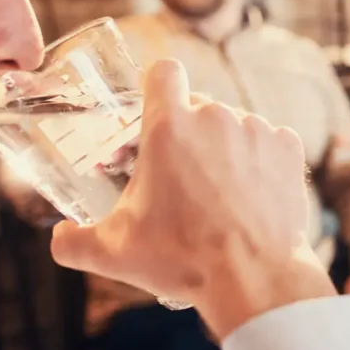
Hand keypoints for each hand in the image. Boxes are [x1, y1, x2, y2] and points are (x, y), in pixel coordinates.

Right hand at [50, 60, 335, 338]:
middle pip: (198, 105)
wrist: (254, 277)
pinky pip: (270, 140)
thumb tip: (60, 237)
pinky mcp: (288, 148)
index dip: (157, 87)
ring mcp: (257, 129)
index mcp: (170, 126)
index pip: (162, 71)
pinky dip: (262, 161)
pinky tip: (253, 193)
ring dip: (225, 148)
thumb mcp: (113, 253)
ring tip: (220, 193)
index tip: (155, 111)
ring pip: (234, 125)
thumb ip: (74, 241)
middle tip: (180, 174)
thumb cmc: (182, 258)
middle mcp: (215, 116)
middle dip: (188, 133)